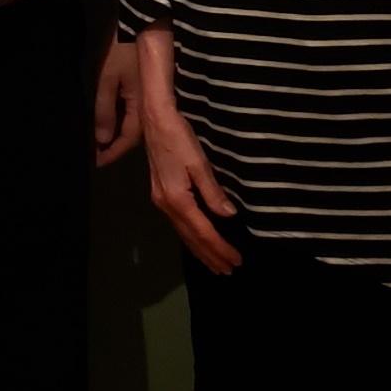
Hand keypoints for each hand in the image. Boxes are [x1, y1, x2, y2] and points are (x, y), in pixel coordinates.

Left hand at [94, 36, 141, 168]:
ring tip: (103, 142)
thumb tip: (102, 140)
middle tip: (98, 154)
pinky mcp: (148, 88)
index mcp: (143, 106)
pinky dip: (124, 120)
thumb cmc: (122, 49)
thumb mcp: (108, 79)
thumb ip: (105, 110)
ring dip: (120, 133)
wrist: (142, 22)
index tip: (97, 163)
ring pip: (136, 123)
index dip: (112, 152)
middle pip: (134, 134)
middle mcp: (151, 106)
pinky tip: (116, 121)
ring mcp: (151, 96)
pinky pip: (137, 111)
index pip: (128, 139)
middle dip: (116, 146)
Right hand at [143, 107, 240, 274]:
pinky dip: (191, 237)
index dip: (220, 247)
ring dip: (199, 250)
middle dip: (210, 255)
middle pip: (191, 238)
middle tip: (228, 271)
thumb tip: (228, 216)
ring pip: (183, 233)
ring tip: (215, 264)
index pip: (203, 231)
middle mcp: (167, 206)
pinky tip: (197, 240)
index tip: (236, 260)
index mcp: (178, 199)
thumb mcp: (199, 163)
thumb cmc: (179, 137)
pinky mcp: (161, 195)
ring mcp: (161, 201)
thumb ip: (213, 191)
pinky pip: (179, 224)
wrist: (154, 119)